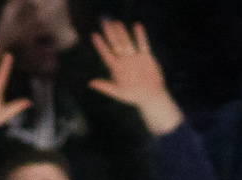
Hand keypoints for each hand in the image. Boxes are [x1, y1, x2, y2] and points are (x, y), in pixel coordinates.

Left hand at [88, 19, 180, 135]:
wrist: (151, 96)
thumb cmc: (133, 96)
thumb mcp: (118, 93)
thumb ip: (105, 86)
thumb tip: (90, 83)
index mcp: (116, 68)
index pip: (106, 54)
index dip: (100, 45)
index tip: (94, 35)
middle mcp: (124, 61)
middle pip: (115, 44)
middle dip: (110, 33)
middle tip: (104, 21)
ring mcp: (134, 57)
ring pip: (127, 41)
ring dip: (122, 32)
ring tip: (117, 22)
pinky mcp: (146, 56)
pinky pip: (142, 44)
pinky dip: (140, 36)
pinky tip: (137, 25)